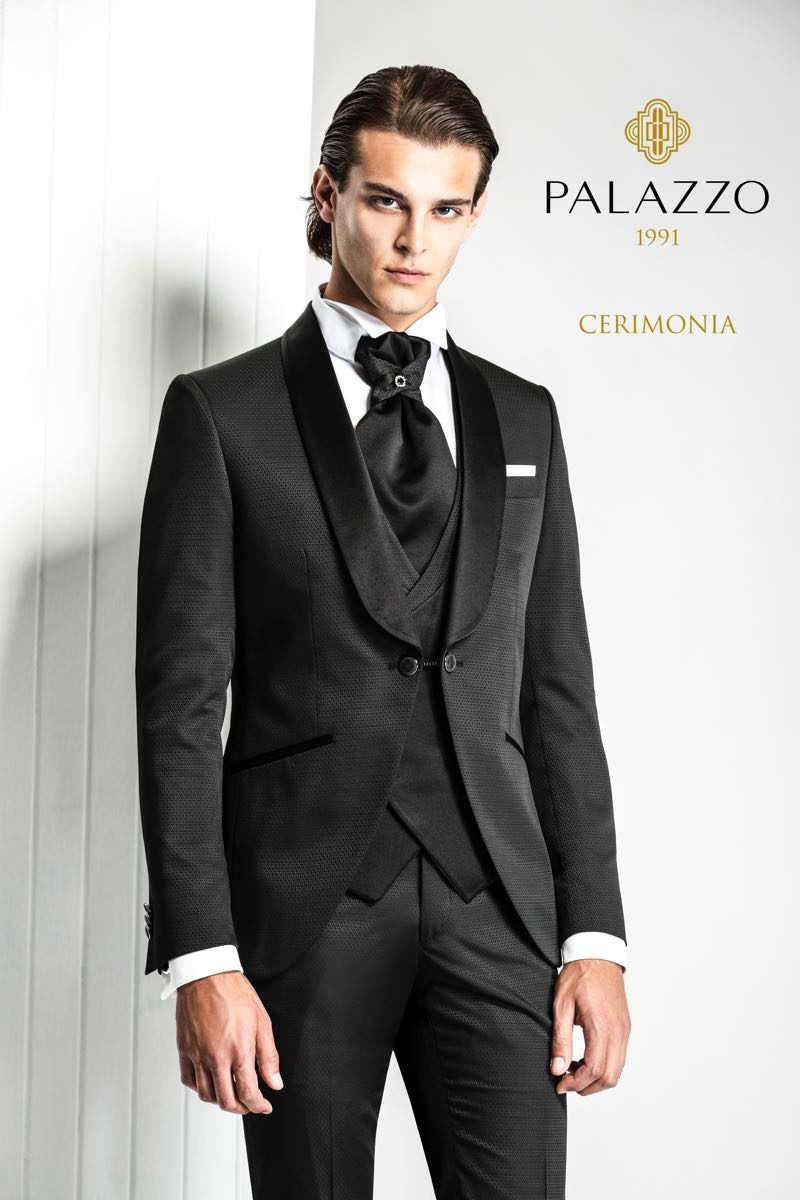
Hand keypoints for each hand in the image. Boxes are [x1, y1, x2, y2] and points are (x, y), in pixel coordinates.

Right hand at [175, 970, 282, 1114]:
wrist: (207, 974)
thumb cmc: (234, 992)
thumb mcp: (262, 1022)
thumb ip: (269, 1056)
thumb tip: (275, 1083)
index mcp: (238, 1051)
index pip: (248, 1094)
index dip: (258, 1106)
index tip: (264, 1106)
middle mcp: (216, 1057)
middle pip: (226, 1101)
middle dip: (241, 1108)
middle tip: (249, 1103)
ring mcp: (197, 1055)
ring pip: (206, 1094)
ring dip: (220, 1100)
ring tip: (231, 1093)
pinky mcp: (184, 1049)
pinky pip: (189, 1080)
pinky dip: (200, 1088)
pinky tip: (210, 1081)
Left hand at [549, 959, 630, 1096]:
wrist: (598, 955)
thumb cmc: (579, 975)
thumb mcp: (561, 1005)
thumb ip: (560, 1039)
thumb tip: (557, 1068)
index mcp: (601, 1026)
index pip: (594, 1069)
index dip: (576, 1083)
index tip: (560, 1083)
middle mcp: (618, 1031)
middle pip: (609, 1077)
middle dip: (587, 1087)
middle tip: (566, 1082)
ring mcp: (624, 1030)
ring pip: (617, 1071)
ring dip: (596, 1080)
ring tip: (574, 1071)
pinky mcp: (625, 1028)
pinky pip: (619, 1058)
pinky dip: (604, 1067)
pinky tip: (586, 1060)